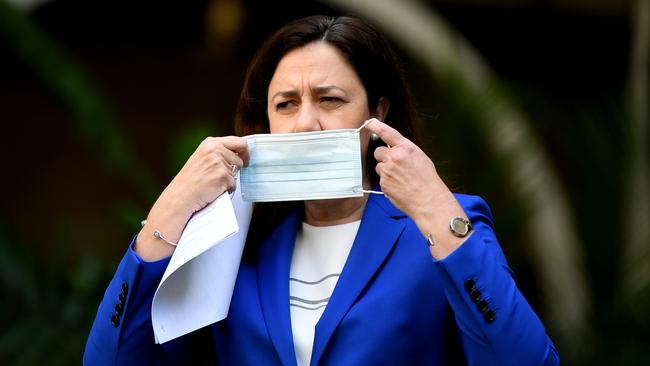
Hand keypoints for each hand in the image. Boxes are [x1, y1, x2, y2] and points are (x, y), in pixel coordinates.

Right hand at [164, 136, 248, 214]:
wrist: (181, 195)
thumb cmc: (191, 179)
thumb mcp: (203, 157)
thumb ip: (219, 152)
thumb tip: (239, 154)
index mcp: (210, 143)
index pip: (239, 142)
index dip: (245, 151)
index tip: (244, 159)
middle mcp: (215, 150)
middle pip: (240, 159)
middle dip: (235, 169)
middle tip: (220, 176)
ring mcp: (219, 163)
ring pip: (236, 173)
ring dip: (228, 180)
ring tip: (212, 182)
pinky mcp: (222, 177)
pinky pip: (234, 185)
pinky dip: (226, 189)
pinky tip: (213, 189)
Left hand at [365, 118, 469, 258]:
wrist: (428, 200)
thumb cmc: (427, 180)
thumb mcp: (420, 158)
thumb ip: (405, 151)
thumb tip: (394, 149)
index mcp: (406, 148)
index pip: (387, 132)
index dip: (376, 126)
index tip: (369, 122)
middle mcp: (394, 157)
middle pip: (378, 152)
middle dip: (384, 157)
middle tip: (395, 165)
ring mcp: (387, 171)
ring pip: (379, 167)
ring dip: (385, 171)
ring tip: (400, 179)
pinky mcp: (383, 183)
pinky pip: (381, 179)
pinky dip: (388, 183)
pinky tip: (399, 187)